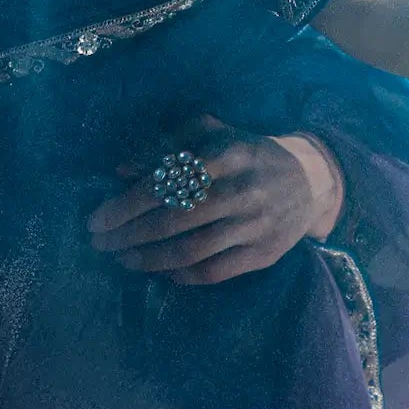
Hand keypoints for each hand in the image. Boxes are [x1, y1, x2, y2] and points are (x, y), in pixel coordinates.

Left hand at [85, 113, 344, 284]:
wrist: (311, 180)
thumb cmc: (248, 153)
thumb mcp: (214, 133)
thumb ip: (168, 146)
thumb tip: (122, 170)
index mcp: (227, 152)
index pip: (167, 182)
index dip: (127, 203)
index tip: (96, 218)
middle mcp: (242, 189)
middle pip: (174, 219)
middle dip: (129, 234)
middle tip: (100, 242)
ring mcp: (254, 225)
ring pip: (191, 250)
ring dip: (148, 259)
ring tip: (122, 258)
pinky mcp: (264, 255)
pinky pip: (214, 272)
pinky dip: (181, 275)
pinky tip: (160, 271)